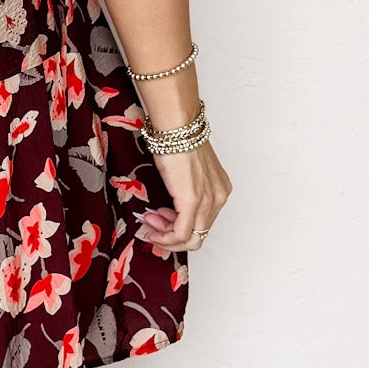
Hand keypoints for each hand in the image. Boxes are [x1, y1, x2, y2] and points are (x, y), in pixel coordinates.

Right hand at [136, 140, 230, 257]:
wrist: (177, 128)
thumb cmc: (178, 142)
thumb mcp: (186, 173)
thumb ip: (184, 192)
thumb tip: (168, 209)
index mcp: (220, 190)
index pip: (203, 223)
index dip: (179, 226)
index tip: (160, 219)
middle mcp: (219, 198)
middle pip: (198, 235)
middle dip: (171, 236)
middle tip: (152, 227)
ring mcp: (208, 202)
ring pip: (191, 239)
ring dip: (166, 238)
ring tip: (148, 223)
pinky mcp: (193, 203)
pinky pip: (181, 233)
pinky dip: (164, 237)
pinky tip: (151, 229)